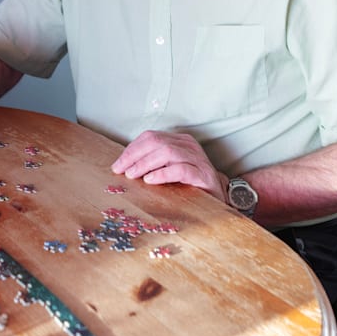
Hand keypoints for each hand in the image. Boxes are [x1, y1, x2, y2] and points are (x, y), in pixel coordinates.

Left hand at [111, 130, 228, 201]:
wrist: (218, 198)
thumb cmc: (190, 185)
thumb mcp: (168, 170)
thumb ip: (152, 164)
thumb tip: (124, 167)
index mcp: (179, 141)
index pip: (150, 137)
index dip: (131, 149)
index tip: (118, 164)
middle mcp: (189, 146)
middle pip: (156, 142)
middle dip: (135, 156)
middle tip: (122, 170)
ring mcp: (198, 158)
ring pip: (167, 152)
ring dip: (145, 163)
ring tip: (133, 175)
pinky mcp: (204, 174)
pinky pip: (181, 169)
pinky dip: (163, 173)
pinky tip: (151, 180)